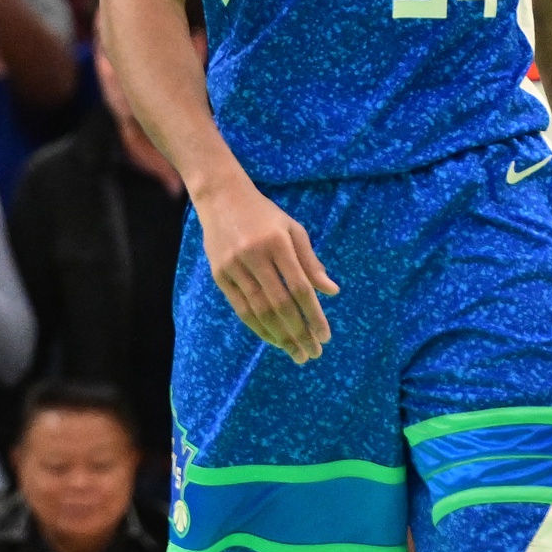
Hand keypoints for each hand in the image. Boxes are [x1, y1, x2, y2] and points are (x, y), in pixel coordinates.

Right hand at [191, 176, 336, 361]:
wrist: (221, 197)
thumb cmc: (264, 215)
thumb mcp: (293, 229)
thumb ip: (311, 262)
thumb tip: (332, 292)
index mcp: (277, 243)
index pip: (299, 288)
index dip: (313, 315)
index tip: (325, 336)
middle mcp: (254, 256)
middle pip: (279, 304)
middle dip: (298, 332)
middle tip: (312, 353)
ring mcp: (233, 266)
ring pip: (258, 310)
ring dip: (279, 336)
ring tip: (295, 353)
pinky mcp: (219, 274)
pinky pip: (240, 307)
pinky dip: (257, 327)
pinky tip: (272, 339)